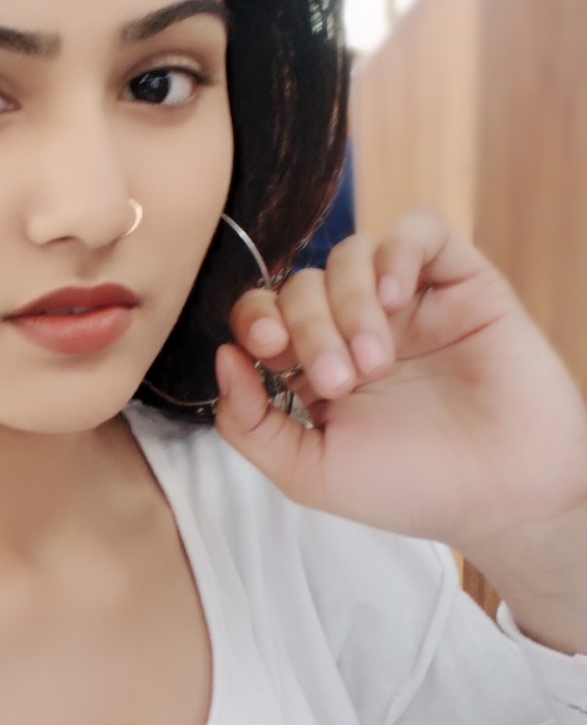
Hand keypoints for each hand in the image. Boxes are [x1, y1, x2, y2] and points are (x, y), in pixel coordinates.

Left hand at [214, 210, 585, 652]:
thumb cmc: (409, 489)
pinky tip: (395, 297)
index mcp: (314, 367)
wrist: (502, 495)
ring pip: (350, 253)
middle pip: (300, 283)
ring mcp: (409, 302)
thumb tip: (222, 358)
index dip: (255, 319)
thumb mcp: (306, 472)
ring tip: (376, 362)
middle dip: (308, 328)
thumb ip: (248, 423)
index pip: (263, 313)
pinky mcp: (460, 281)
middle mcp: (356, 327)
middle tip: (340, 382)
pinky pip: (418, 229)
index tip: (267, 350)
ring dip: (348, 302)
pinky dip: (396, 252)